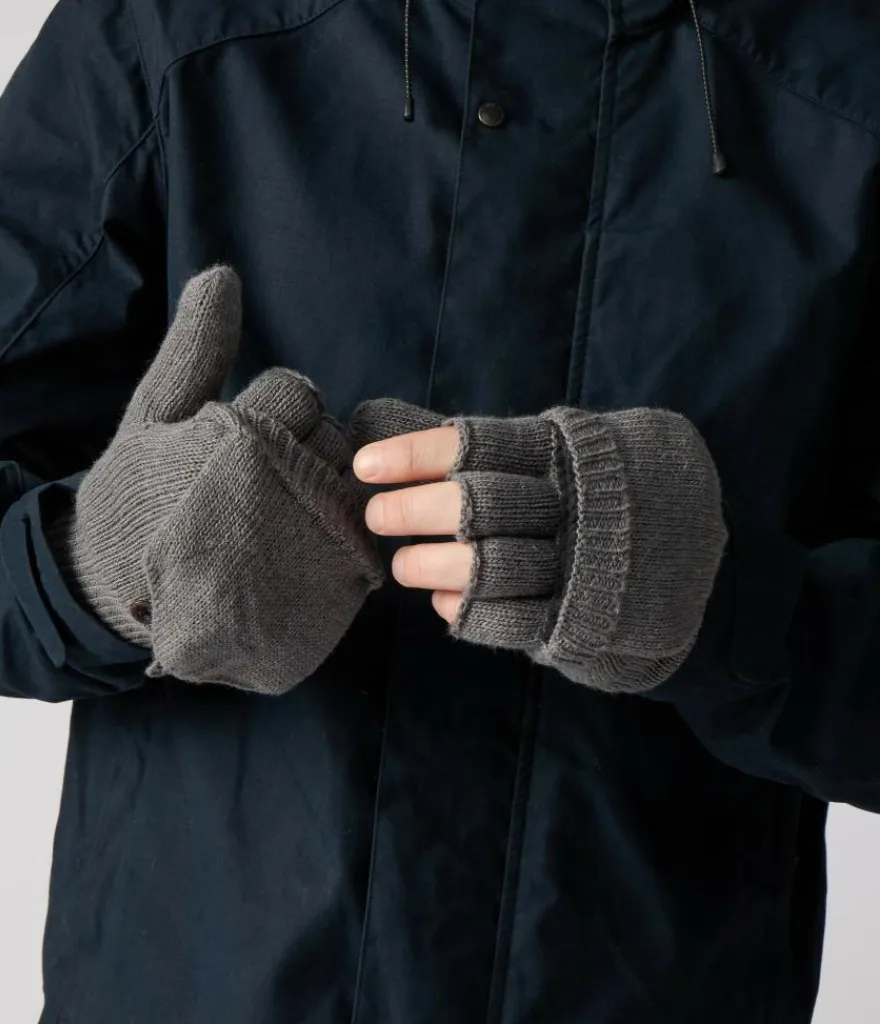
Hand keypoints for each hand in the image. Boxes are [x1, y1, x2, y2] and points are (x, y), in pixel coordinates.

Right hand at [50, 266, 382, 694]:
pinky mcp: (329, 588)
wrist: (119, 595)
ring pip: (349, 486)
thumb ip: (194, 349)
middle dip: (298, 451)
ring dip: (318, 495)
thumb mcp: (153, 415)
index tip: (233, 446)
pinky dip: (335, 541)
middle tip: (247, 486)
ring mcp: (311, 542)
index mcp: (242, 436)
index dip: (270, 413)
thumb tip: (222, 274)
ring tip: (266, 522)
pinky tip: (288, 555)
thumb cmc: (136, 496)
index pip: (299, 394)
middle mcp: (286, 487)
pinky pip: (360, 542)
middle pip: (332, 438)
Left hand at [348, 398, 728, 694]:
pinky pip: (510, 621)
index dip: (416, 455)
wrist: (712, 573)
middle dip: (416, 510)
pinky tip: (443, 602)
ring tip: (401, 565)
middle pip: (478, 505)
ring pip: (488, 566)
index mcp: (574, 454)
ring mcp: (582, 569)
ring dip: (431, 566)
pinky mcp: (582, 622)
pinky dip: (469, 612)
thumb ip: (523, 450)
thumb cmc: (626, 499)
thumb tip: (426, 453)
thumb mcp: (592, 453)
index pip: (479, 445)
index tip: (367, 465)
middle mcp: (576, 507)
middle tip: (375, 514)